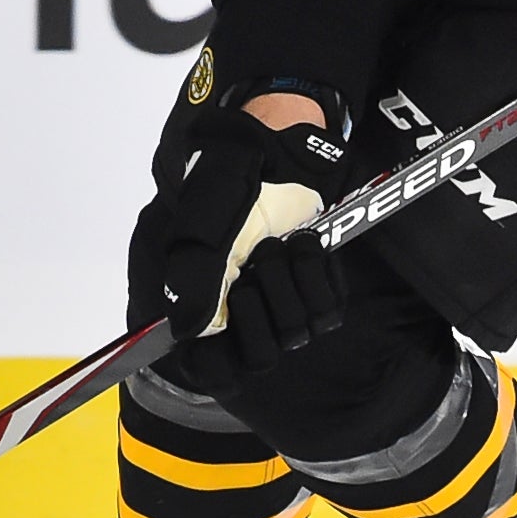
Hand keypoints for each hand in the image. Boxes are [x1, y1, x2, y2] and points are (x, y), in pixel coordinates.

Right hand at [127, 105, 349, 372]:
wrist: (283, 147)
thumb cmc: (234, 180)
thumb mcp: (205, 224)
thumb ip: (194, 278)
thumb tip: (186, 331)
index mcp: (203, 303)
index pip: (211, 370)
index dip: (223, 359)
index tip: (231, 318)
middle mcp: (240, 312)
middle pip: (262, 355)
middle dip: (263, 302)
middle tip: (256, 257)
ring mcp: (281, 302)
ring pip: (297, 333)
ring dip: (293, 281)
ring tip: (282, 243)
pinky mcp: (317, 288)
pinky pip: (330, 312)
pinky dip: (320, 273)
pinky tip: (306, 244)